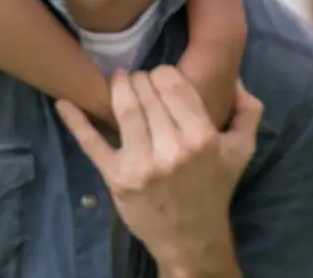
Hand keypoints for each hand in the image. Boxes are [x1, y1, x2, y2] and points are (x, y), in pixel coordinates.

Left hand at [56, 67, 262, 270]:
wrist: (191, 238)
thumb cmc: (215, 189)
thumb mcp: (242, 150)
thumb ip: (248, 111)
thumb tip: (234, 78)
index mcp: (202, 138)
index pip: (174, 85)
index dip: (164, 74)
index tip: (162, 78)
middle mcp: (171, 150)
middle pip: (147, 93)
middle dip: (142, 79)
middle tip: (140, 80)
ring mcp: (141, 164)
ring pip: (124, 109)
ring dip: (119, 87)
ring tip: (120, 81)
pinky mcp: (116, 178)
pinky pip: (92, 144)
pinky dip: (76, 121)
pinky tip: (64, 102)